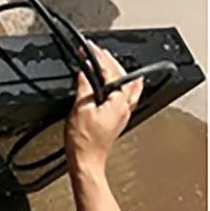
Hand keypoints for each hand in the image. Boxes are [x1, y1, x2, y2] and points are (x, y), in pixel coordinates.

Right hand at [65, 43, 144, 176]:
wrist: (86, 161)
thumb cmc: (84, 142)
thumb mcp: (80, 108)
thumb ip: (84, 86)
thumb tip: (84, 72)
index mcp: (119, 101)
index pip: (110, 71)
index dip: (98, 57)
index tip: (89, 49)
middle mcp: (125, 106)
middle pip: (123, 75)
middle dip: (110, 61)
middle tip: (98, 52)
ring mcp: (123, 113)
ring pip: (129, 85)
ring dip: (120, 72)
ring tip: (110, 64)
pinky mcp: (117, 119)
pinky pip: (126, 96)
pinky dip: (121, 85)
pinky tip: (113, 86)